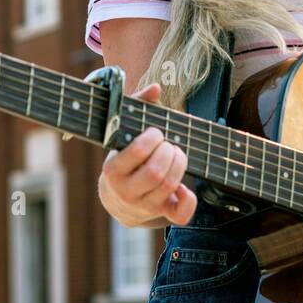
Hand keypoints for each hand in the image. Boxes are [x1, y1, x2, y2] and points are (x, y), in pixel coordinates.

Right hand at [98, 82, 196, 226]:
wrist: (119, 199)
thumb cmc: (125, 157)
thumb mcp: (125, 133)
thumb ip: (138, 106)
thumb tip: (155, 88)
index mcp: (113, 170)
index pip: (137, 152)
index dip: (152, 139)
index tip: (156, 133)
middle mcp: (127, 191)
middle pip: (156, 172)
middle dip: (169, 152)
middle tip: (169, 144)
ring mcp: (144, 205)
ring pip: (170, 186)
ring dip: (180, 164)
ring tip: (177, 154)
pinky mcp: (161, 213)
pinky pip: (179, 214)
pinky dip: (189, 200)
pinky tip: (186, 187)